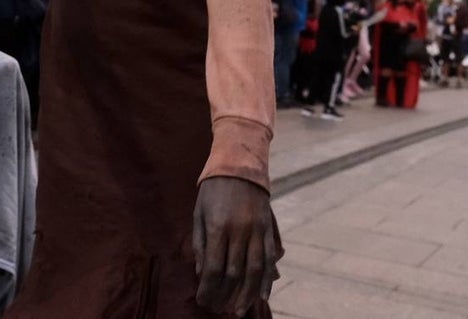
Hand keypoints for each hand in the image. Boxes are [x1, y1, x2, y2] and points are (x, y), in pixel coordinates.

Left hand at [193, 177, 276, 315]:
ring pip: (254, 271)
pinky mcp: (268, 229)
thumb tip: (201, 274)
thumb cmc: (213, 190)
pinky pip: (269, 259)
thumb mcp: (199, 213)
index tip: (203, 301)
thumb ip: (200, 244)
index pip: (213, 268)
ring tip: (239, 311)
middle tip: (220, 310)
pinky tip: (263, 295)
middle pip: (234, 273)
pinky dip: (267, 280)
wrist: (239, 164)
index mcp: (218, 227)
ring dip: (247, 294)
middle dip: (226, 296)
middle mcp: (239, 231)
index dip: (208, 289)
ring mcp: (256, 231)